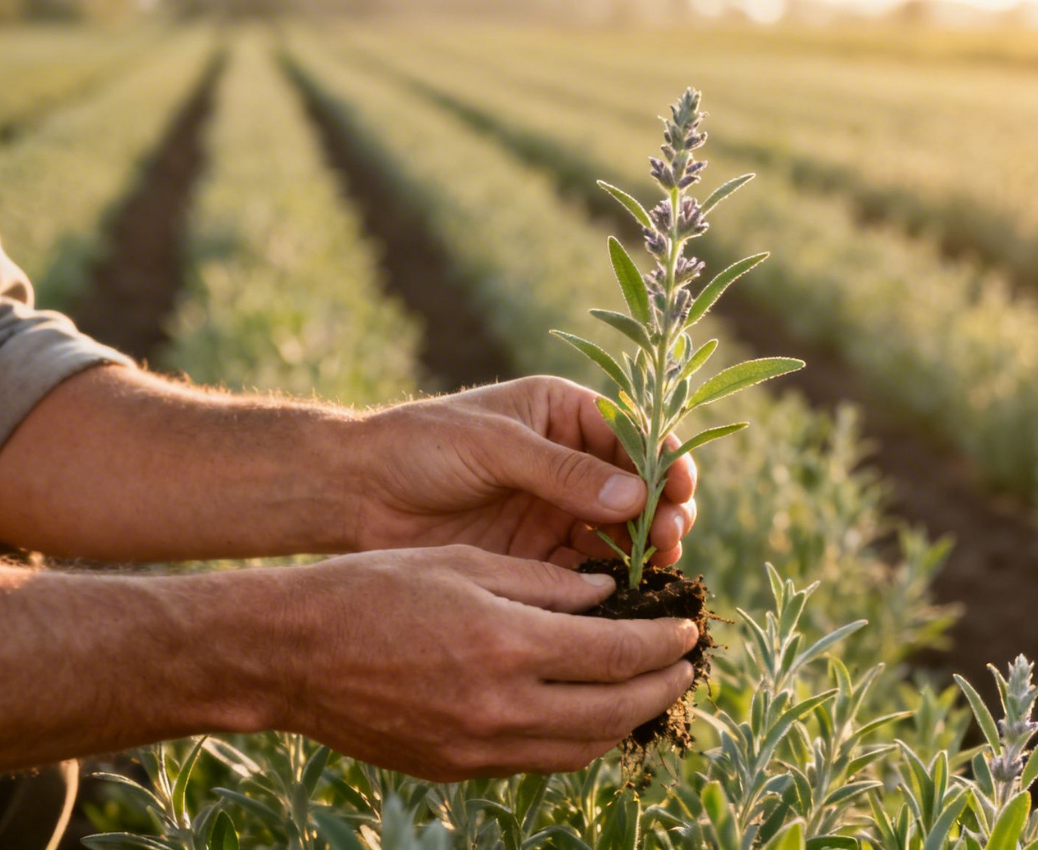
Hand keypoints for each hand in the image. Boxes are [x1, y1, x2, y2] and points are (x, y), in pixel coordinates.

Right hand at [284, 546, 697, 780]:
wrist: (291, 654)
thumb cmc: (373, 589)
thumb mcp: (466, 564)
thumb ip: (545, 585)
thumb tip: (605, 596)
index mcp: (508, 644)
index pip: (617, 653)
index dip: (663, 643)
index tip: (687, 629)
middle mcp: (501, 706)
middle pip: (614, 711)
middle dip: (661, 688)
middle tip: (686, 666)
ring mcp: (478, 747)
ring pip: (582, 746)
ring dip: (626, 721)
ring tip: (648, 692)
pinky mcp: (457, 769)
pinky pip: (540, 761)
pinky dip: (578, 740)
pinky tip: (588, 714)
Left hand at [350, 376, 697, 567]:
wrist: (355, 493)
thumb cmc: (420, 446)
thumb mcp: (494, 446)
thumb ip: (561, 471)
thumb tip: (637, 495)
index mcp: (565, 415)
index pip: (635, 434)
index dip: (666, 460)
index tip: (681, 490)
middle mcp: (571, 462)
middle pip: (639, 488)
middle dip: (662, 511)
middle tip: (668, 538)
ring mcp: (557, 511)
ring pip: (622, 533)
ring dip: (644, 551)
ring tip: (654, 569)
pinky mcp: (538, 554)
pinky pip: (589, 571)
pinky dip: (611, 584)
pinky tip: (623, 598)